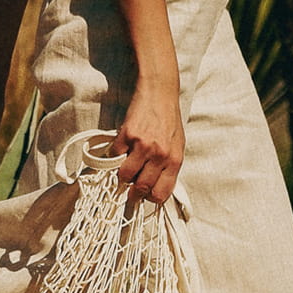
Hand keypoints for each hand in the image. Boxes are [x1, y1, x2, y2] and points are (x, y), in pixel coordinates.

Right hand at [113, 84, 184, 204]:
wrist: (159, 93)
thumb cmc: (169, 120)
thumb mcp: (177, 146)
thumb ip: (168, 167)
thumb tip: (155, 187)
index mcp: (174, 160)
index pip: (161, 193)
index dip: (150, 198)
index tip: (145, 196)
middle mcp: (159, 155)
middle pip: (141, 188)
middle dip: (133, 193)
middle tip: (129, 192)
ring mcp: (143, 146)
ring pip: (125, 175)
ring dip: (122, 176)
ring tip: (125, 169)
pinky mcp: (127, 136)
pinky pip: (116, 156)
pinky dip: (115, 155)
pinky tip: (122, 148)